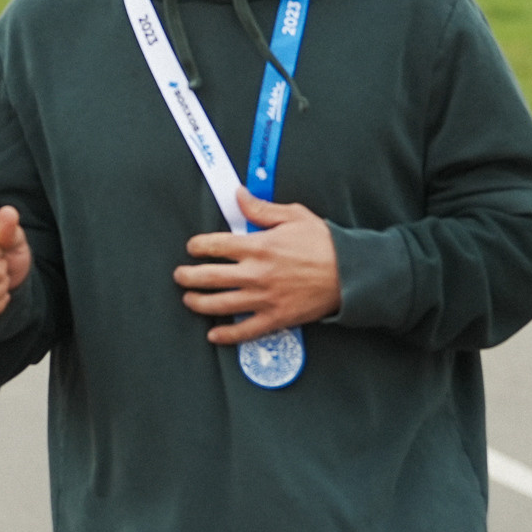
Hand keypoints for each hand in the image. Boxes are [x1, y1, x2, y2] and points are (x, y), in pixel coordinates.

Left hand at [175, 191, 340, 342]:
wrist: (350, 273)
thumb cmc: (324, 243)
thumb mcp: (293, 216)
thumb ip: (261, 208)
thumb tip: (239, 196)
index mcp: (260, 246)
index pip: (217, 245)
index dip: (199, 246)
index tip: (192, 247)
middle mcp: (257, 273)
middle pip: (211, 277)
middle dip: (189, 276)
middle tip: (180, 275)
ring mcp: (265, 298)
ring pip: (222, 305)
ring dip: (199, 303)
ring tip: (189, 300)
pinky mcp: (276, 318)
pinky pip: (245, 331)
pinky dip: (227, 335)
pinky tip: (215, 334)